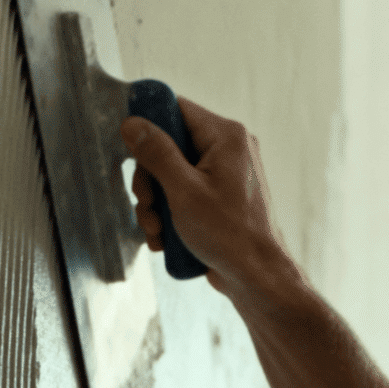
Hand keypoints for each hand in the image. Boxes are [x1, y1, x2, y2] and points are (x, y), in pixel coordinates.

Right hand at [122, 97, 297, 309]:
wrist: (257, 278)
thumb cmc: (230, 235)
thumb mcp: (183, 190)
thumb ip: (156, 152)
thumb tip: (133, 124)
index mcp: (226, 137)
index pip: (177, 109)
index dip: (148, 125)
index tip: (131, 149)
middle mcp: (229, 150)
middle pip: (169, 146)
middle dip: (150, 180)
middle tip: (146, 204)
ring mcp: (224, 175)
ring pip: (172, 175)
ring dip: (156, 203)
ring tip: (157, 229)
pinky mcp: (219, 198)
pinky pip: (184, 194)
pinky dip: (170, 214)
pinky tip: (165, 239)